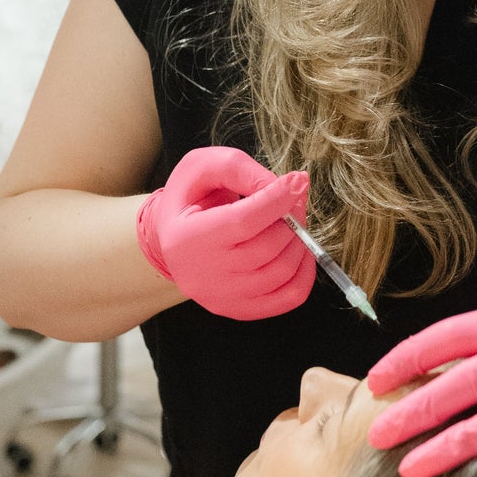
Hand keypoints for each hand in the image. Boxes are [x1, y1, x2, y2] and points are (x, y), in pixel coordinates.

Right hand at [134, 145, 315, 321]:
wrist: (172, 237)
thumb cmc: (191, 197)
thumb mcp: (203, 167)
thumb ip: (240, 170)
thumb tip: (284, 187)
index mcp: (186, 238)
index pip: (242, 221)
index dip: (276, 200)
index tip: (298, 180)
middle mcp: (202, 276)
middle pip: (266, 248)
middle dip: (292, 218)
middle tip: (295, 197)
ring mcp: (222, 298)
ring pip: (282, 272)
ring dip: (300, 241)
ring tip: (294, 220)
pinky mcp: (240, 310)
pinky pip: (289, 297)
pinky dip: (304, 271)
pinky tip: (299, 248)